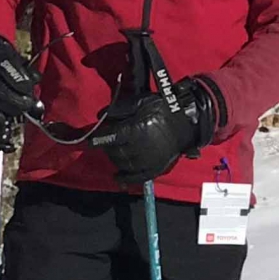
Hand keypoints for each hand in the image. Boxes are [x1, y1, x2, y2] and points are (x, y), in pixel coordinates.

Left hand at [92, 76, 216, 182]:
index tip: (89, 141)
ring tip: (115, 151)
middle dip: (108, 146)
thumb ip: (120, 108)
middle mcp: (140, 148)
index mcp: (135, 131)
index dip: (97, 140)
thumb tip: (100, 116)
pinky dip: (125, 178)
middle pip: (114, 151)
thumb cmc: (164, 108)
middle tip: (108, 140)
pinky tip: (117, 177)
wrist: (189, 121)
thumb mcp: (141, 101)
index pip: (109, 138)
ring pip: (122, 164)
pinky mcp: (156, 168)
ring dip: (115, 158)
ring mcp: (148, 161)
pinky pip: (137, 177)